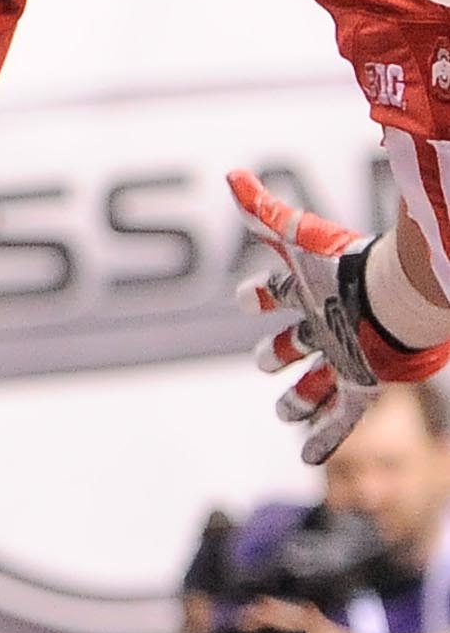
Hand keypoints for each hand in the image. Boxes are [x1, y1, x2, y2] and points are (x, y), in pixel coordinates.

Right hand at [231, 171, 449, 462]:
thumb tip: (230, 175)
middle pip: (294, 341)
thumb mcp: (298, 238)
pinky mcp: (362, 383)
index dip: (258, 296)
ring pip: (314, 382)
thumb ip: (263, 208)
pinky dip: (322, 437)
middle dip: (277, 353)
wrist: (401, 298)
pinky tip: (305, 457)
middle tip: (263, 362)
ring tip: (285, 410)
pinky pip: (340, 417)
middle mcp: (326, 325)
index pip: (276, 293)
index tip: (246, 300)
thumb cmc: (349, 267)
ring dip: (297, 398)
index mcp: (311, 291)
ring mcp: (343, 356)